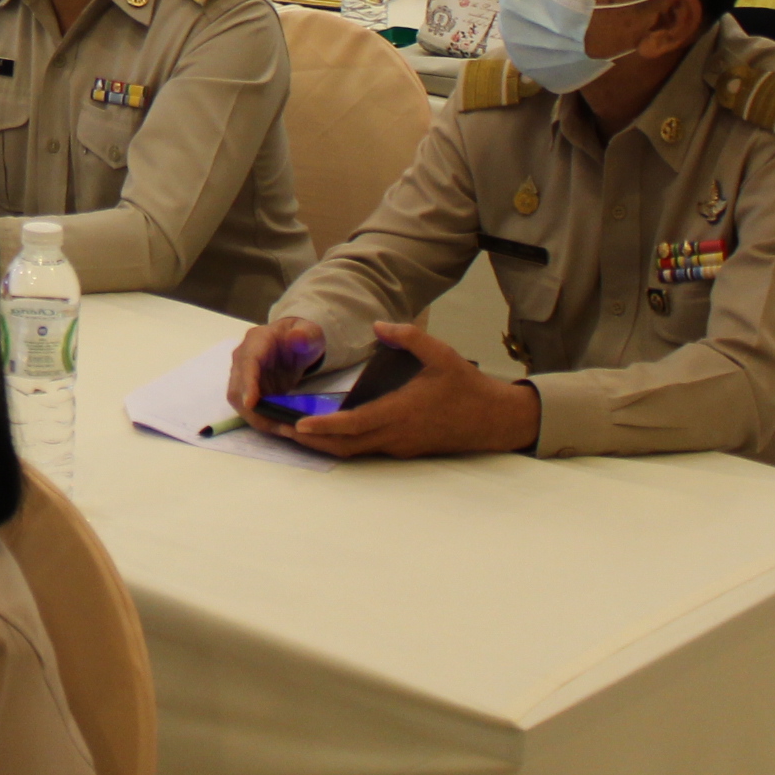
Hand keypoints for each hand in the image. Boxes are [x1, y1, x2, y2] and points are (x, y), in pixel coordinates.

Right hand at [227, 318, 323, 418]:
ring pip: (240, 402)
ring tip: (285, 430)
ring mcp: (244, 377)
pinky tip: (282, 428)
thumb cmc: (303, 335)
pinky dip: (264, 420)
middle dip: (254, 411)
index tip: (250, 403)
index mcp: (255, 342)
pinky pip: (250, 409)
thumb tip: (297, 338)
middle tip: (281, 427)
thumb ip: (307, 334)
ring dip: (259, 419)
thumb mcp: (311, 332)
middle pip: (237, 388)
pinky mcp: (250, 391)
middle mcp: (243, 360)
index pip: (247, 364)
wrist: (297, 342)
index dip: (247, 384)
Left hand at [283, 324, 541, 457]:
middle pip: (346, 445)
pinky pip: (366, 449)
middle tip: (279, 430)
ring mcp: (399, 446)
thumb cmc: (466, 387)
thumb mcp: (441, 354)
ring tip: (293, 433)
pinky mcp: (403, 448)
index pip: (355, 425)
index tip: (298, 426)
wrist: (494, 420)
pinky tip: (327, 432)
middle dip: (312, 440)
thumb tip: (379, 323)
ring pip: (354, 451)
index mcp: (400, 413)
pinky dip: (342, 443)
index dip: (325, 427)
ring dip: (324, 444)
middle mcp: (396, 435)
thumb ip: (409, 337)